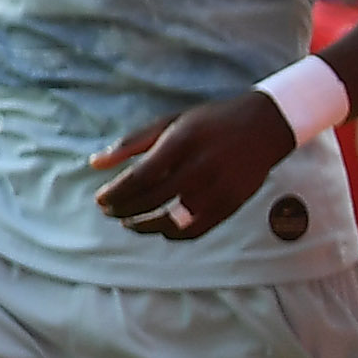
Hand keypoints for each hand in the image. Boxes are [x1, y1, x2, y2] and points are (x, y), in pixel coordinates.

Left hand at [90, 92, 298, 241]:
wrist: (263, 127)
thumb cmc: (208, 124)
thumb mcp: (168, 123)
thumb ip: (131, 143)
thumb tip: (94, 164)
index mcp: (181, 143)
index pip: (140, 177)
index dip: (116, 193)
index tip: (100, 200)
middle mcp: (200, 168)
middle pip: (153, 200)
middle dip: (124, 210)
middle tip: (108, 211)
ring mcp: (218, 189)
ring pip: (174, 221)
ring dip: (145, 226)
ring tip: (129, 222)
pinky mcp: (232, 205)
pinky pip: (197, 230)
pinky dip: (174, 234)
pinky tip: (160, 229)